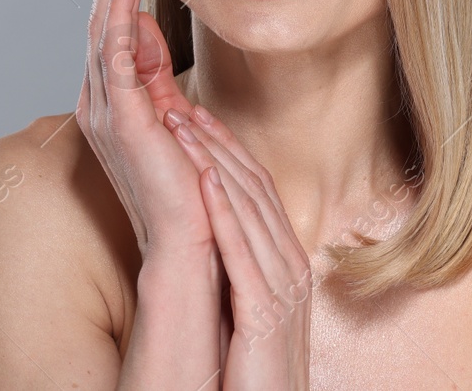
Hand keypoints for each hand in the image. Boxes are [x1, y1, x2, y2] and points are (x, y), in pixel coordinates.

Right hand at [75, 0, 211, 264]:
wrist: (192, 245)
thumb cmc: (194, 194)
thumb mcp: (178, 121)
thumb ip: (161, 79)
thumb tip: (148, 31)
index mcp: (117, 104)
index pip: (116, 28)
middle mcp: (102, 104)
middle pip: (103, 17)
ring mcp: (108, 110)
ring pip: (105, 24)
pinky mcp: (122, 117)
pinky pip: (115, 50)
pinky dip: (119, 9)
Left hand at [164, 104, 312, 390]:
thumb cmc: (252, 371)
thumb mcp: (249, 307)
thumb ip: (240, 268)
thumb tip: (215, 235)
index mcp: (287, 262)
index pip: (258, 190)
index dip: (226, 149)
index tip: (197, 116)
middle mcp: (291, 267)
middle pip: (255, 188)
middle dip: (216, 144)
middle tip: (181, 106)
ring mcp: (283, 289)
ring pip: (248, 209)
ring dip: (213, 163)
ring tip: (180, 129)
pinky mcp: (265, 314)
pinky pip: (243, 253)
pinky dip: (225, 213)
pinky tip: (206, 183)